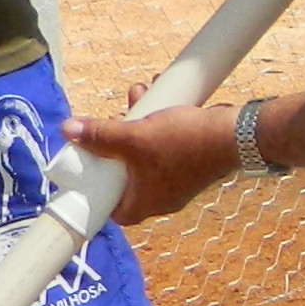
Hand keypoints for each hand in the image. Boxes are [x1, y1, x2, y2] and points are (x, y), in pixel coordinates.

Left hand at [66, 101, 244, 227]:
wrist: (235, 134)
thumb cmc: (184, 143)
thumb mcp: (134, 136)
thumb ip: (101, 134)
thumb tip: (69, 131)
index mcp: (146, 203)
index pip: (114, 211)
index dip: (99, 192)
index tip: (91, 169)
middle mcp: (163, 196)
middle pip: (127, 174)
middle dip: (117, 141)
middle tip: (112, 122)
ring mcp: (180, 180)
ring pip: (147, 153)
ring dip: (139, 124)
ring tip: (138, 96)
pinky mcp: (193, 161)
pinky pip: (167, 144)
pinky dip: (159, 122)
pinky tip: (159, 95)